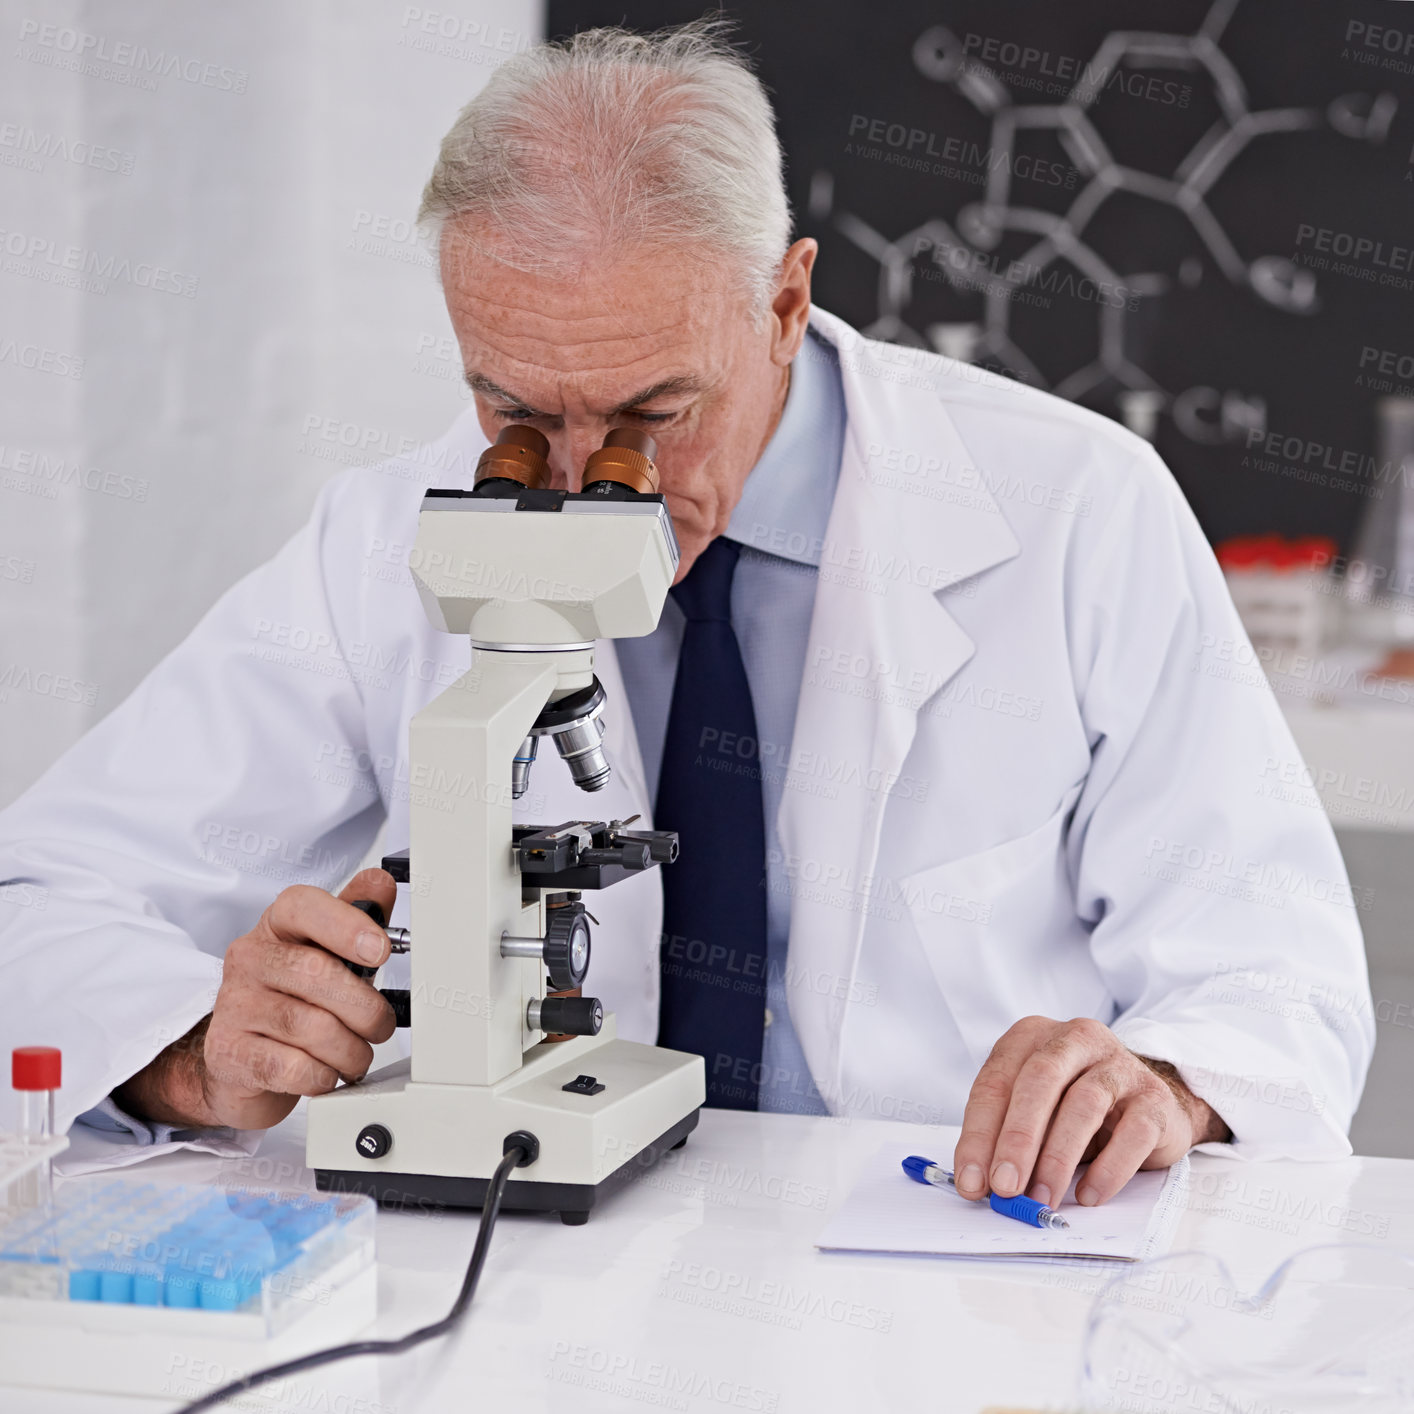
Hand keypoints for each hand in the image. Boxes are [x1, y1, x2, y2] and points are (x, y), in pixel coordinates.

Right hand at [114, 869, 397, 1129]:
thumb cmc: (294, 998)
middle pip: (317, 973)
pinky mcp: (230, 1053)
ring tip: (357, 1055)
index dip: (346, 925)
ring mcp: (234, 1006)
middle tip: (380, 1026)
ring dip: (350, 1049)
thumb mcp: (328, 953)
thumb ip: (358, 916)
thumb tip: (381, 883)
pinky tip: (326, 1073)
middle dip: (365, 1008)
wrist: (240, 1061)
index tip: (380, 950)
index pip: (302, 906)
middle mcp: (250, 959)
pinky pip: (293, 1067)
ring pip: (311, 1027)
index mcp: (277, 926)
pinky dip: (323, 1076)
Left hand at [953, 1016, 1229, 1209]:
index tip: (971, 1182)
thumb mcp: (1034, 1111)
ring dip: (1057, 1158)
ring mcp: (1119, 1064)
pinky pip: (1131, 1133)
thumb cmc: (1075, 1107)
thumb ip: (1005, 1138)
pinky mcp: (1154, 1097)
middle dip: (1017, 1139)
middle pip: (1039, 1081)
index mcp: (1032, 1036)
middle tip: (1004, 1187)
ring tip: (1041, 1198)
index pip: (995, 1082)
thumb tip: (980, 1185)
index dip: (979, 1135)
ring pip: (1083, 1104)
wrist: (1149, 1103)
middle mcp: (1075, 1039)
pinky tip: (1088, 1195)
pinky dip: (1108, 1169)